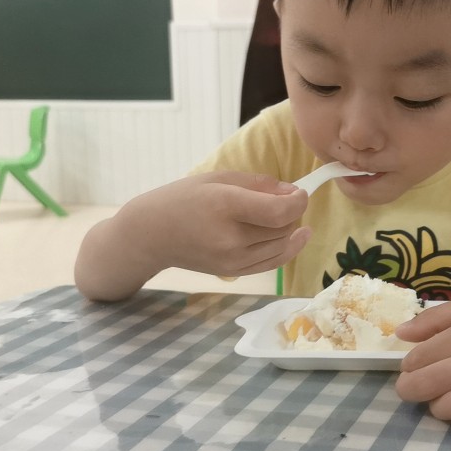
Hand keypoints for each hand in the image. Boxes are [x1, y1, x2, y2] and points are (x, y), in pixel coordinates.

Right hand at [132, 170, 311, 276]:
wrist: (151, 234)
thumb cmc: (183, 198)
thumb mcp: (219, 179)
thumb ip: (259, 184)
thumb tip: (293, 193)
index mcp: (225, 206)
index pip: (279, 211)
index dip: (298, 201)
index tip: (300, 191)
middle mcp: (231, 237)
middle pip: (283, 227)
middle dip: (293, 211)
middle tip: (286, 197)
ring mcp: (233, 259)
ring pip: (282, 245)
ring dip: (291, 228)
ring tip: (284, 214)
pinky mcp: (234, 272)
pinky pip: (273, 262)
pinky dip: (289, 248)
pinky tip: (299, 236)